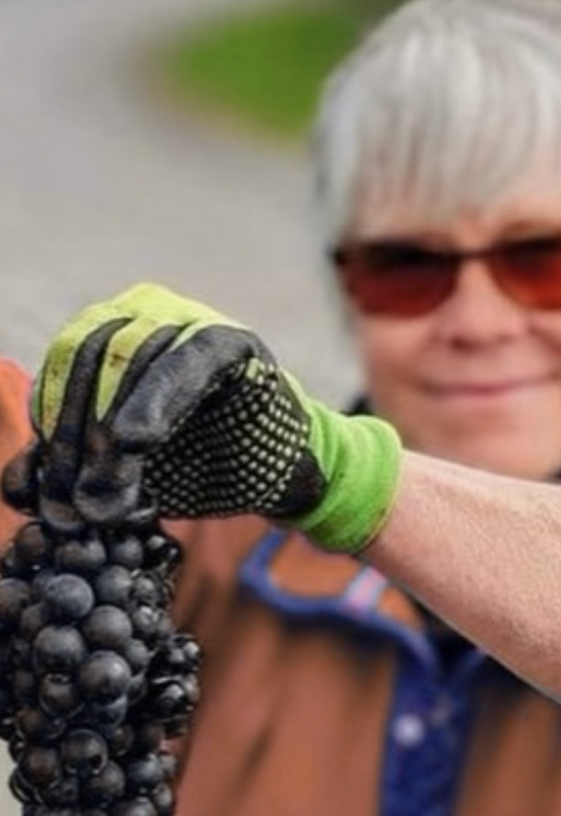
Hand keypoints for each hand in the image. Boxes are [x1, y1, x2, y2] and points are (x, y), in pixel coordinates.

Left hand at [5, 284, 400, 552]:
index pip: (61, 365)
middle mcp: (144, 310)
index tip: (47, 491)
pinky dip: (153, 401)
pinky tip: (135, 442)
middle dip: (74, 439)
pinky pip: (183, 363)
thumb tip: (19, 491)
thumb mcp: (123, 474)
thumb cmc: (198, 466)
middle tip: (75, 505)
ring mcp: (190, 316)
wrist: (279, 473)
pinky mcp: (233, 340)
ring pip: (125, 359)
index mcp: (109, 332)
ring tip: (107, 500)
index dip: (49, 427)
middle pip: (85, 359)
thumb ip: (74, 471)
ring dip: (106, 436)